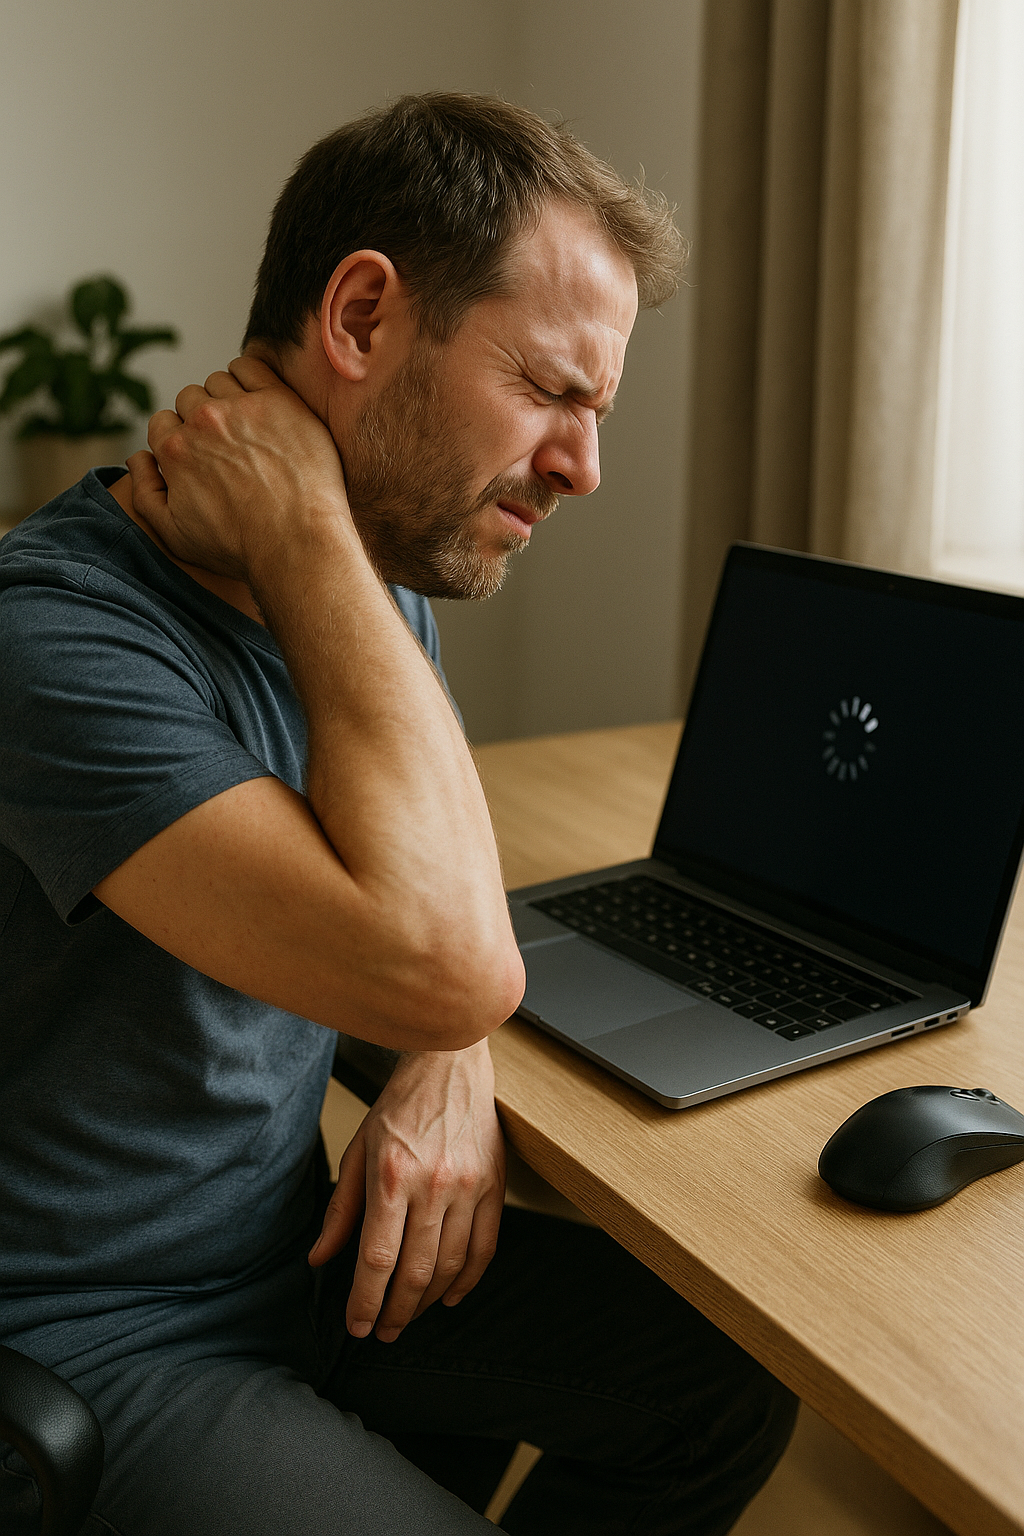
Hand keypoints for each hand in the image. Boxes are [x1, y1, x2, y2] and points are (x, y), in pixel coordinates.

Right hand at [125, 355, 350, 579]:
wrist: (298, 542)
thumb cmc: (240, 546)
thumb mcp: (173, 534)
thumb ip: (144, 492)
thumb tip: (136, 457)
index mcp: (174, 449)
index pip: (163, 423)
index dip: (182, 440)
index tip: (204, 457)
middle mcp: (201, 421)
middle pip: (190, 400)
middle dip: (204, 420)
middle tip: (231, 448)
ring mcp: (240, 407)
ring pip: (219, 382)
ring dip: (228, 398)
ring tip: (250, 429)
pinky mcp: (277, 400)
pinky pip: (251, 366)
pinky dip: (250, 376)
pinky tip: (262, 400)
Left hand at [309, 1041, 505, 1341]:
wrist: (451, 1065)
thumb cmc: (401, 1106)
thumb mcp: (358, 1150)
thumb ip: (341, 1209)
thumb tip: (320, 1259)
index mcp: (392, 1175)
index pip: (377, 1258)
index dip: (366, 1301)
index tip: (357, 1326)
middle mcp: (434, 1184)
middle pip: (415, 1270)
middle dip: (395, 1311)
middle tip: (382, 1331)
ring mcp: (470, 1186)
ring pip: (451, 1265)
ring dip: (428, 1301)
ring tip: (409, 1315)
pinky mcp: (495, 1185)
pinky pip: (485, 1247)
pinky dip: (468, 1280)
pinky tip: (449, 1296)